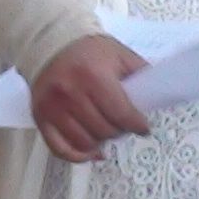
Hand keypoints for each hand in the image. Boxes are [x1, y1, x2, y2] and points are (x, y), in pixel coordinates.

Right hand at [29, 35, 151, 164]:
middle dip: (119, 131)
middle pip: (104, 130)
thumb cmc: (91, 50)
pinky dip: (78, 156)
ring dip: (100, 142)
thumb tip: (158, 97)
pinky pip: (60, 149)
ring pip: (85, 142)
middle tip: (123, 124)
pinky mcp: (40, 117)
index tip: (143, 128)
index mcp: (94, 76)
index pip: (121, 114)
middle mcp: (70, 94)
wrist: (52, 42)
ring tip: (106, 131)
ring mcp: (52, 108)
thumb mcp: (120, 55)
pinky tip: (91, 152)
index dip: (137, 125)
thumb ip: (140, 75)